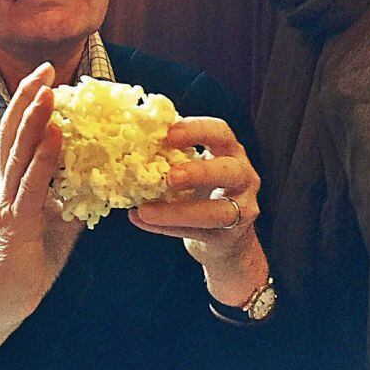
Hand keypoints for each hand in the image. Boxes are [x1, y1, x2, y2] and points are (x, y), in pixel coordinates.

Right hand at [0, 63, 83, 361]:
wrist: (3, 301)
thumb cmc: (29, 262)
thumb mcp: (58, 222)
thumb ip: (72, 198)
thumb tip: (101, 179)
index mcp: (12, 182)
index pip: (18, 133)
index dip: (29, 102)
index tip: (46, 77)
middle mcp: (5, 186)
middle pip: (12, 131)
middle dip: (28, 98)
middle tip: (45, 68)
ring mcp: (7, 202)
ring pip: (18, 152)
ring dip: (34, 120)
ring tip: (48, 93)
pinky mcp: (15, 223)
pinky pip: (31, 185)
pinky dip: (43, 158)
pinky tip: (56, 138)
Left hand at [128, 117, 267, 306]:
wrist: (225, 239)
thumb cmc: (202, 193)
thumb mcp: (192, 169)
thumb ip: (170, 157)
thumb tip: (126, 145)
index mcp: (230, 152)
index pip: (220, 132)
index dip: (197, 130)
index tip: (169, 134)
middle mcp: (243, 177)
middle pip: (229, 170)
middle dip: (200, 172)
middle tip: (170, 177)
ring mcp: (241, 208)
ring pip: (217, 211)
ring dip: (178, 211)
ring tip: (145, 210)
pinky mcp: (229, 236)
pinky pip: (198, 232)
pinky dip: (168, 227)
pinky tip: (143, 221)